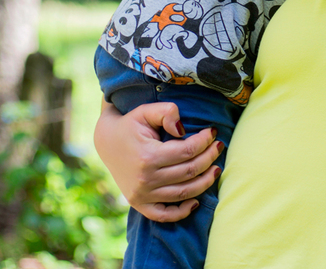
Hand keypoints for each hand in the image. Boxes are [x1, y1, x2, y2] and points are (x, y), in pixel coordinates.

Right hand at [93, 101, 223, 222]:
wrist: (107, 142)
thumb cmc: (131, 125)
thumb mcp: (145, 111)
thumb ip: (166, 112)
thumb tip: (183, 130)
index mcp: (148, 156)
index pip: (187, 151)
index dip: (205, 141)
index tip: (213, 132)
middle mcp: (145, 179)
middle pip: (189, 171)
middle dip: (209, 158)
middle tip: (218, 147)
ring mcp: (142, 195)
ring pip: (184, 193)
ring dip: (205, 182)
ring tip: (216, 169)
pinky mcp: (140, 204)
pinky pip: (165, 215)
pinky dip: (182, 212)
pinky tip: (196, 200)